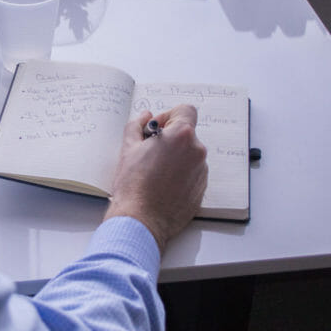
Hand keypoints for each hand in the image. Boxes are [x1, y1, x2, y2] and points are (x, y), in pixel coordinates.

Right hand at [104, 105, 207, 253]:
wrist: (141, 220)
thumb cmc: (133, 185)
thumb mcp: (128, 148)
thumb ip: (137, 126)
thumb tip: (145, 116)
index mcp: (181, 135)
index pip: (185, 110)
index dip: (170, 115)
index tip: (157, 127)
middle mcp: (197, 150)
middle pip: (186, 134)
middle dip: (169, 139)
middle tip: (150, 153)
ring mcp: (201, 171)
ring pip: (189, 154)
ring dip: (175, 157)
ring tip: (154, 173)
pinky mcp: (202, 188)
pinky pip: (192, 173)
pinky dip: (180, 174)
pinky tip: (162, 185)